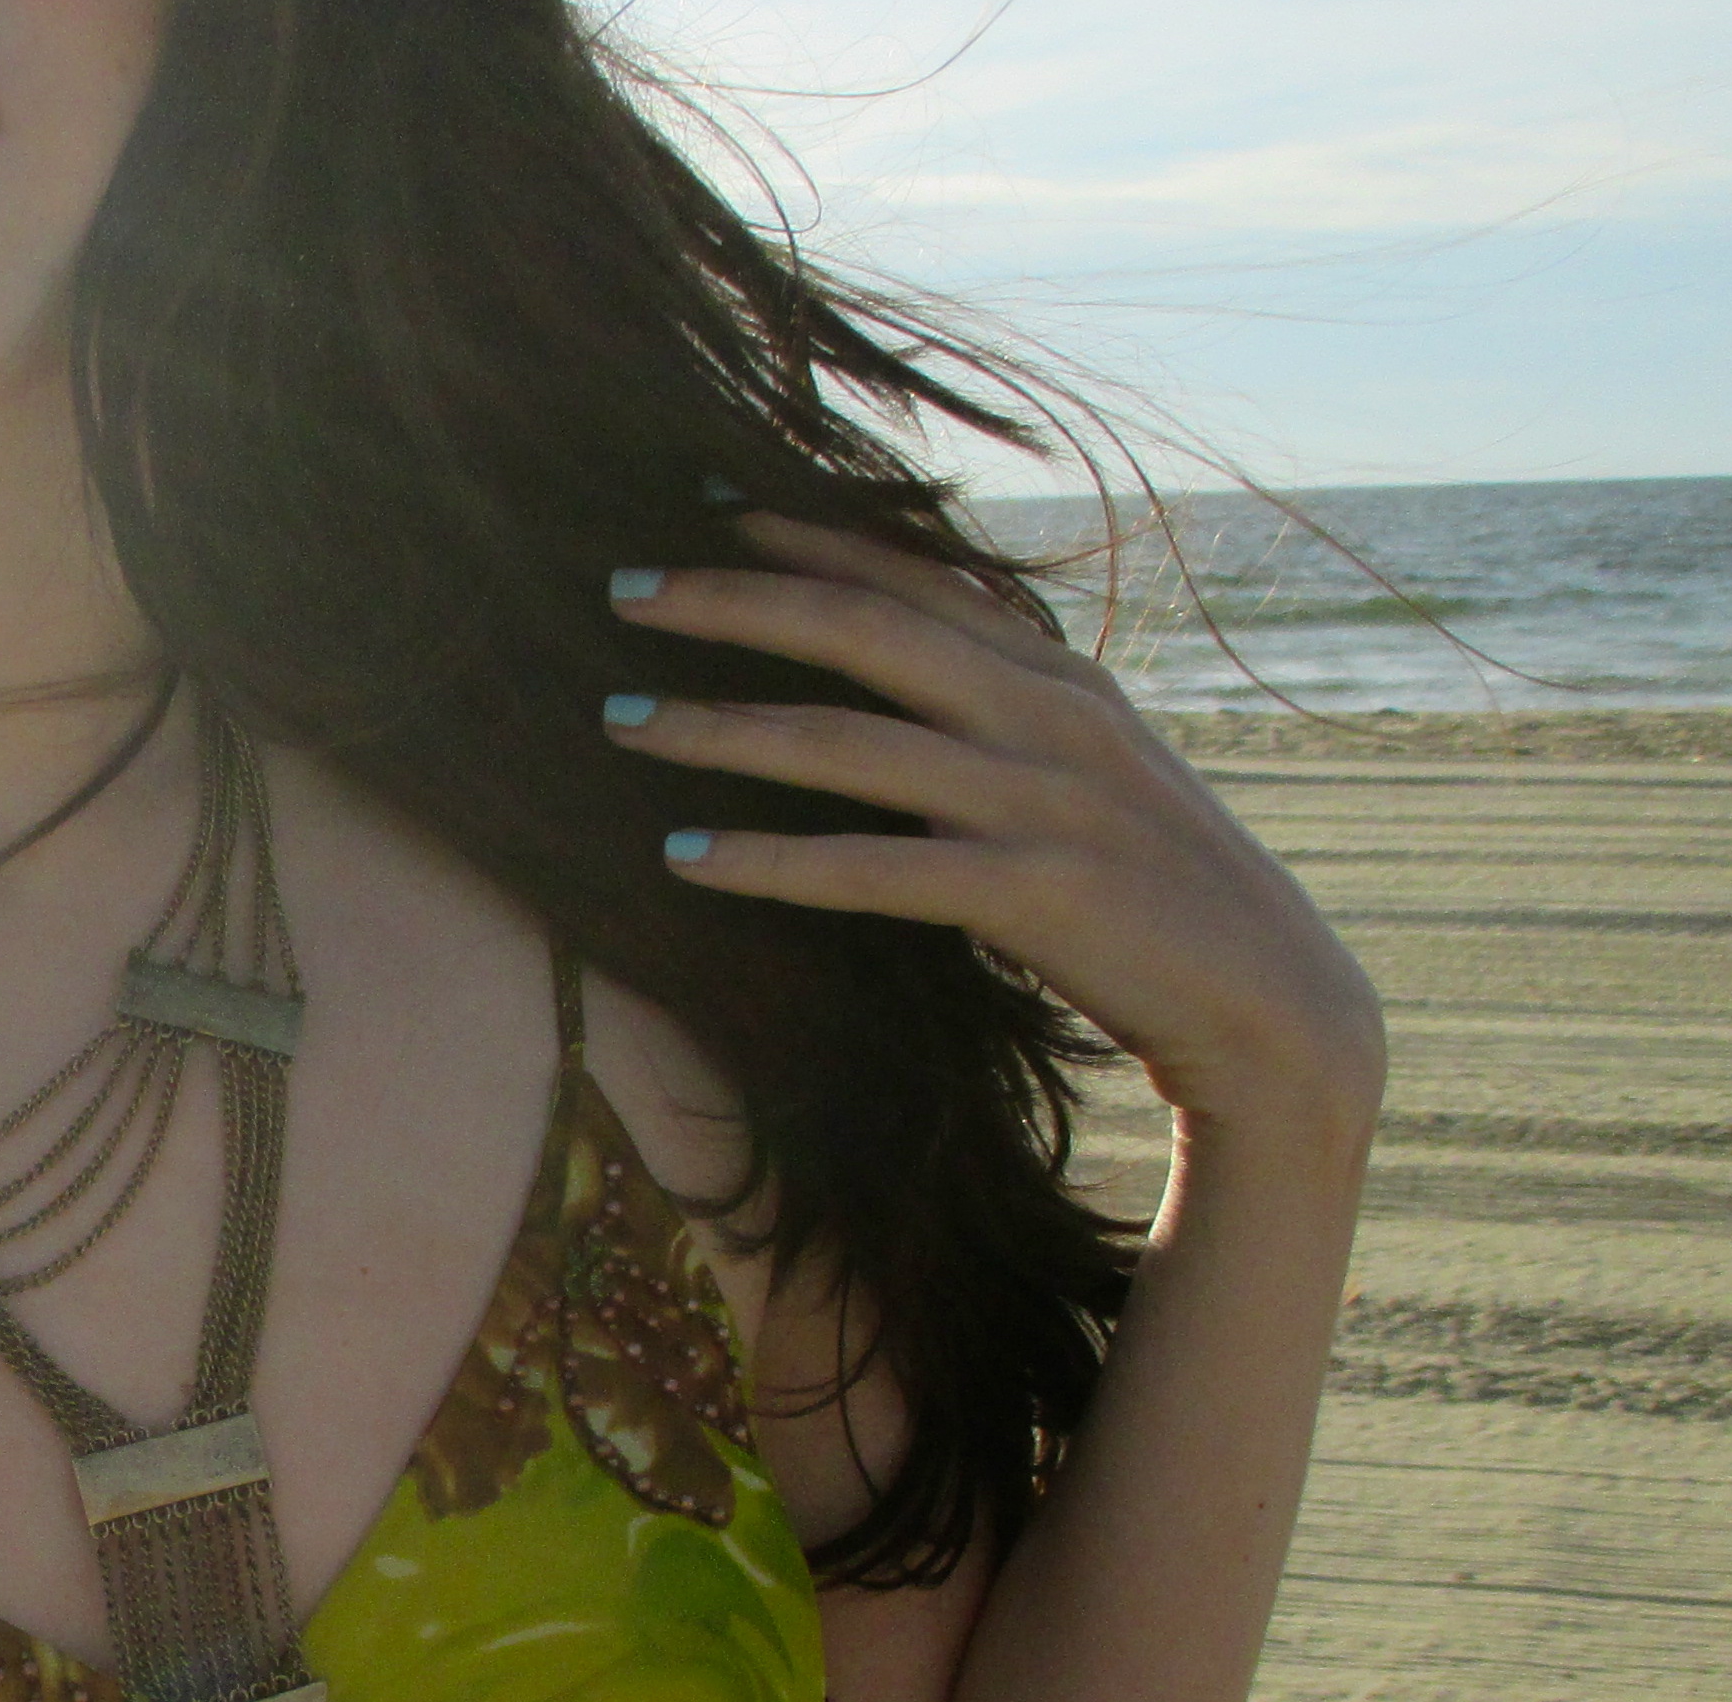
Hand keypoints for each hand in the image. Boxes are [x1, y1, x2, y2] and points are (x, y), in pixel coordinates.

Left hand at [601, 513, 1386, 1155]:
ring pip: (844, 744)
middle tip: (619, 587)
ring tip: (615, 719)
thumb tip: (902, 673)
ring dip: (716, 727)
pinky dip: (768, 860)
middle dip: (731, 600)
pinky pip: (871, 869)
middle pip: (860, 629)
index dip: (803, 537)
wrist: (1273, 1003)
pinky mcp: (1035, 894)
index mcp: (1060, 674)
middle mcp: (1049, 716)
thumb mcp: (1090, 772)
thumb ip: (1007, 714)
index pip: (912, 577)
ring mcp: (1043, 801)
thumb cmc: (1156, 895)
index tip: (702, 511)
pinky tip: (681, 856)